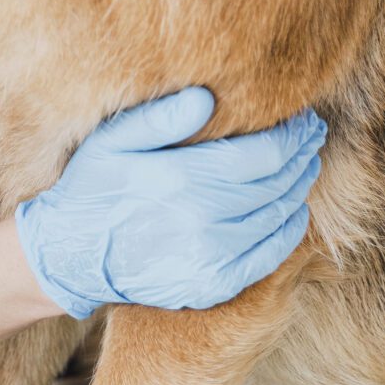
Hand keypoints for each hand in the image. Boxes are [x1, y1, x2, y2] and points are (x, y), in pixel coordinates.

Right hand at [14, 87, 325, 319]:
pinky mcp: (212, 285)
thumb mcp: (112, 141)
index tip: (305, 120)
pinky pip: (268, 257)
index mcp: (181, 179)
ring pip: (278, 219)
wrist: (71, 254)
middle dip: (302, 158)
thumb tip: (207, 98)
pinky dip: (288, 232)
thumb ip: (161, 118)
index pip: (265, 154)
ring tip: (303, 169)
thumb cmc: (92, 186)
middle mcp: (201, 222)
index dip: (293, 136)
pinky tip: (291, 212)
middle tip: (312, 139)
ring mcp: (209, 259)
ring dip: (298, 191)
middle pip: (278, 185)